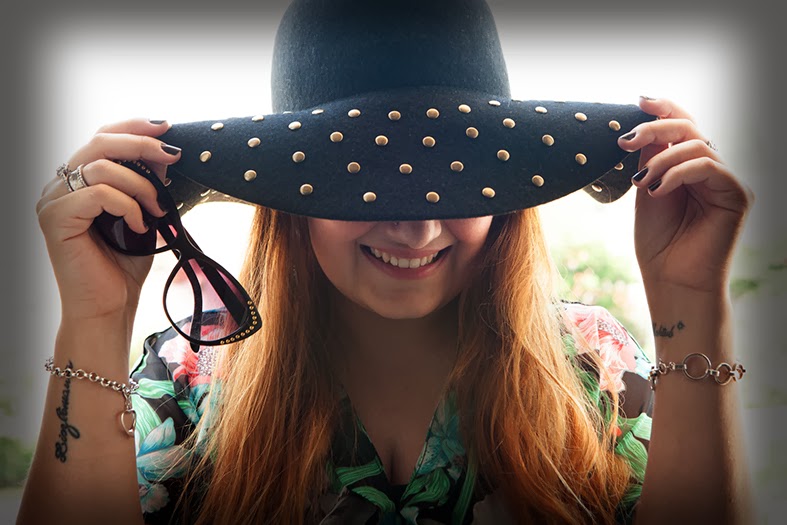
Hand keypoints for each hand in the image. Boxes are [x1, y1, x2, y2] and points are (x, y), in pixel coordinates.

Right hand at [36, 119, 180, 320]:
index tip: (165, 128)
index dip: (133, 127)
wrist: (109, 308)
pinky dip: (128, 206)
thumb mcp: (143, 216)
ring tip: (158, 210)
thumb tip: (163, 156)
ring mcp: (53, 201)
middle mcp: (59, 186)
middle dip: (142, 144)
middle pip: (99, 142)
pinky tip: (140, 226)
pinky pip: (98, 193)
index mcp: (77, 182)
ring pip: (101, 166)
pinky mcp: (55, 218)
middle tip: (172, 156)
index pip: (101, 138)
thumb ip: (148, 186)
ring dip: (141, 184)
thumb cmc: (122, 267)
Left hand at [618, 98, 754, 295]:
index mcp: (690, 167)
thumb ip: (651, 159)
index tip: (638, 102)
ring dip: (662, 159)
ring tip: (641, 182)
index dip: (664, 109)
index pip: (682, 127)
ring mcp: (726, 181)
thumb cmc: (658, 243)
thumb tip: (645, 128)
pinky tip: (656, 190)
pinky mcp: (738, 195)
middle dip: (655, 128)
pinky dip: (678, 173)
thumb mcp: (647, 190)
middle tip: (626, 141)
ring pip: (698, 145)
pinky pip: (709, 166)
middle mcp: (712, 170)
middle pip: (689, 129)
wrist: (671, 281)